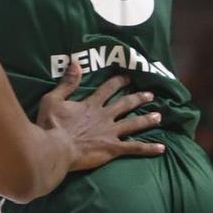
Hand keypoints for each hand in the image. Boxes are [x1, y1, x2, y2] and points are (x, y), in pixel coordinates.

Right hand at [34, 60, 164, 172]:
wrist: (56, 149)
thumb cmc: (51, 126)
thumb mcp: (53, 99)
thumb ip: (67, 83)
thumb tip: (75, 63)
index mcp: (91, 105)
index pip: (108, 89)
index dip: (118, 82)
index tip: (128, 77)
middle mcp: (104, 116)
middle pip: (125, 104)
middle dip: (138, 98)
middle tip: (150, 94)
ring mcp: (110, 132)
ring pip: (133, 123)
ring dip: (147, 119)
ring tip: (159, 116)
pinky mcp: (112, 148)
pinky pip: (134, 148)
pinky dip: (148, 148)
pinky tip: (161, 148)